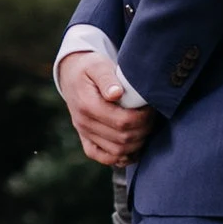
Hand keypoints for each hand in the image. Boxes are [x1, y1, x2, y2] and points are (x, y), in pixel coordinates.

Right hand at [59, 51, 154, 166]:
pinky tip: (133, 147)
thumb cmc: (89, 68)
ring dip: (137, 144)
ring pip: (117, 152)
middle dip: (143, 130)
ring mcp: (84, 133)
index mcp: (87, 105)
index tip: (149, 108)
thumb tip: (116, 93)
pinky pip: (104, 158)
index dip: (142, 118)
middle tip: (151, 116)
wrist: (71, 74)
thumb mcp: (97, 65)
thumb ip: (107, 78)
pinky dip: (122, 158)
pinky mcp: (86, 140)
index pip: (122, 122)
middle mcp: (84, 123)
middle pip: (123, 139)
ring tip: (144, 127)